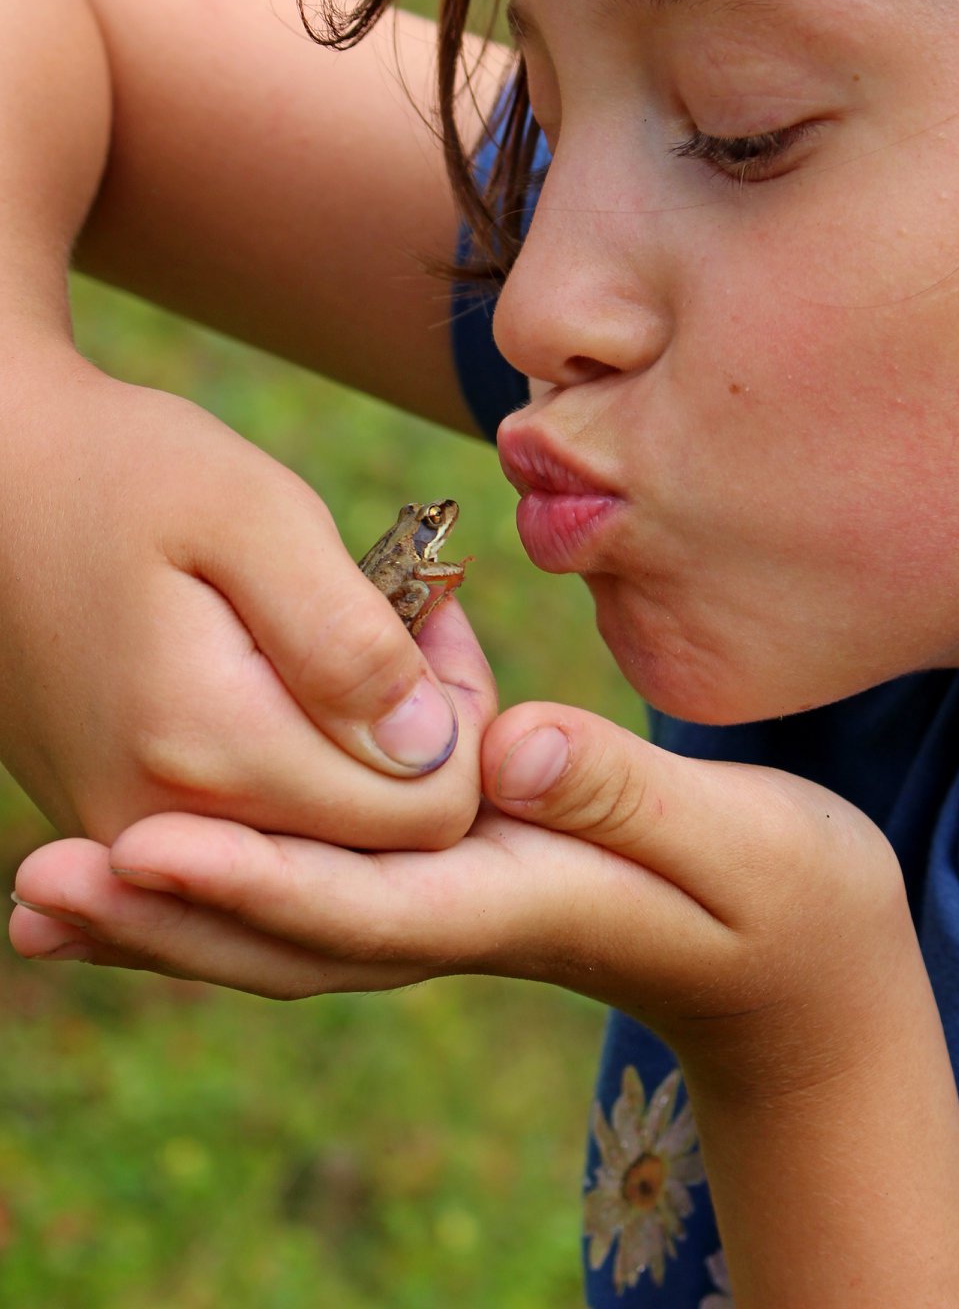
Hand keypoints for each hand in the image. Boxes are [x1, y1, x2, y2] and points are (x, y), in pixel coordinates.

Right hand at [0, 352, 495, 849]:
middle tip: (407, 624)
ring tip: (348, 645)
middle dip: (425, 748)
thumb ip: (346, 639)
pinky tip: (293, 682)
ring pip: (325, 855)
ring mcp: (135, 842)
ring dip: (364, 763)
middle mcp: (166, 833)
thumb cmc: (125, 473)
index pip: (427, 818)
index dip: (465, 724)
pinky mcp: (122, 830)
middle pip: (383, 852)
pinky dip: (303, 776)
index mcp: (210, 752)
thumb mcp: (252, 515)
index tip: (434, 623)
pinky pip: (260, 845)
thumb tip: (430, 748)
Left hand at [9, 697, 906, 1096]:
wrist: (802, 978)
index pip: (360, 903)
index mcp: (518, 902)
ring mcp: (448, 917)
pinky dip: (221, 899)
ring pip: (279, 934)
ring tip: (42, 902)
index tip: (143, 841)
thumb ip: (622, 794)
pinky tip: (153, 873)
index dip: (249, 876)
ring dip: (161, 923)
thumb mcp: (734, 840)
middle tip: (37, 888)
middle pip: (285, 938)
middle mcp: (460, 922)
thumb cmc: (786, 900)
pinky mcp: (452, 894)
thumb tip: (503, 752)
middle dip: (160, 917)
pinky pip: (312, 905)